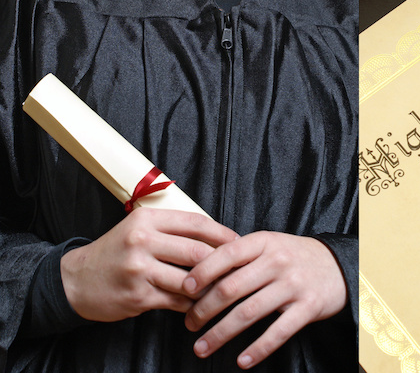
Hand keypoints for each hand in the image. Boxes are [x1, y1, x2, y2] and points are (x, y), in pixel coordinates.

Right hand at [60, 208, 238, 321]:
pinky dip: (193, 303)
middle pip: (198, 251)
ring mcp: (139, 270)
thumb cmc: (116, 251)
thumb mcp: (139, 227)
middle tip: (237, 267)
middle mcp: (142, 242)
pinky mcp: (138, 295)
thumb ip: (172, 227)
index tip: (239, 242)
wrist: (76, 280)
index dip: (222, 234)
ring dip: (210, 286)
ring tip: (223, 287)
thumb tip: (216, 234)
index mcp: (146, 220)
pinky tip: (201, 303)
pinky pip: (177, 300)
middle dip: (222, 262)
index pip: (196, 223)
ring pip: (190, 279)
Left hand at [182, 232, 346, 368]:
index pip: (227, 254)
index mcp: (265, 242)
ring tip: (202, 347)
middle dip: (204, 309)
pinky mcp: (308, 307)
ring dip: (221, 334)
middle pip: (231, 288)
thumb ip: (240, 256)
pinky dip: (258, 349)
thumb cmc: (294, 257)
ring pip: (249, 312)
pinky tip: (242, 360)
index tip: (184, 289)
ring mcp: (294, 284)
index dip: (202, 272)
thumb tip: (197, 274)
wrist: (338, 265)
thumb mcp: (270, 245)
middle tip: (189, 325)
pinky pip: (278, 331)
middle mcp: (278, 261)